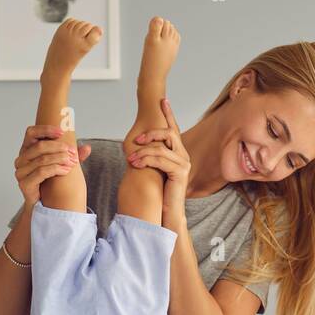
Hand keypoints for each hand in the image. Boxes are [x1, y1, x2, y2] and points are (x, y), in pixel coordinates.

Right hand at [14, 125, 90, 205]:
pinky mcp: (25, 184)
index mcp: (26, 150)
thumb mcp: (62, 165)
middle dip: (59, 147)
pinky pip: (41, 172)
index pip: (31, 133)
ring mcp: (21, 172)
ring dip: (60, 158)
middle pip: (39, 146)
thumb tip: (87, 148)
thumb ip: (72, 157)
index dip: (45, 130)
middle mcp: (21, 159)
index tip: (61, 132)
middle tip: (72, 152)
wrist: (42, 205)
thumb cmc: (50, 183)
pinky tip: (66, 170)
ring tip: (72, 162)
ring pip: (42, 159)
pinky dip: (56, 169)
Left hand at [124, 98, 190, 224]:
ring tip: (130, 159)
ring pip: (161, 148)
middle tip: (136, 140)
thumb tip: (134, 148)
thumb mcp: (153, 172)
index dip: (169, 114)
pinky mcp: (180, 173)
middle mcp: (183, 156)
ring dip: (142, 152)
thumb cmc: (159, 194)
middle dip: (151, 133)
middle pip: (169, 133)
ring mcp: (183, 164)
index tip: (163, 100)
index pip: (173, 129)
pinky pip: (161, 160)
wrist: (168, 214)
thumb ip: (149, 158)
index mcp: (178, 153)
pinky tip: (136, 164)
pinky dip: (146, 160)